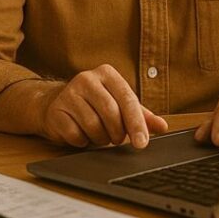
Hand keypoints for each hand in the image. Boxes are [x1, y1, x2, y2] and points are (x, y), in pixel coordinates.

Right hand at [39, 64, 167, 148]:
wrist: (56, 104)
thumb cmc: (94, 104)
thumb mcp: (120, 105)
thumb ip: (141, 115)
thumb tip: (162, 127)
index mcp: (107, 74)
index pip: (127, 99)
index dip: (136, 123)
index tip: (142, 143)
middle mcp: (86, 79)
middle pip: (110, 113)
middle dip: (117, 133)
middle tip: (117, 139)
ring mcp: (68, 93)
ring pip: (93, 126)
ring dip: (100, 138)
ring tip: (99, 135)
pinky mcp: (56, 110)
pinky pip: (75, 134)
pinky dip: (83, 141)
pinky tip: (82, 134)